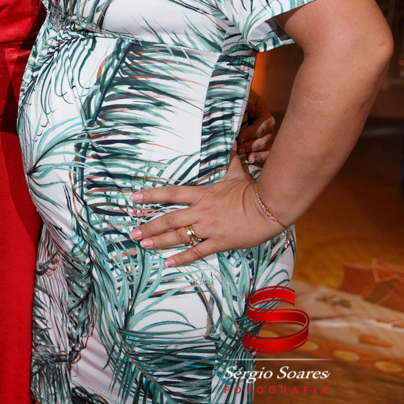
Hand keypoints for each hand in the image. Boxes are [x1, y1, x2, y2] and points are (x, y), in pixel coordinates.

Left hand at [129, 152, 285, 267]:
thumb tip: (230, 141)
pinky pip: (197, 252)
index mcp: (202, 194)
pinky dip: (182, 258)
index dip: (151, 195)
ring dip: (159, 241)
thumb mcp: (237, 172)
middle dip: (149, 226)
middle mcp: (201, 211)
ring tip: (144, 245)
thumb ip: (228, 159)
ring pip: (178, 236)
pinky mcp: (219, 242)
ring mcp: (209, 228)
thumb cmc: (252, 190)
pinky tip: (169, 262)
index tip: (135, 198)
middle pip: (169, 219)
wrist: (270, 208)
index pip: (170, 194)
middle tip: (133, 232)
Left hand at [238, 89, 275, 165]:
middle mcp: (268, 131)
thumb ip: (246, 102)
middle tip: (236, 148)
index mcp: (266, 118)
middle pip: (261, 141)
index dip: (248, 134)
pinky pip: (265, 156)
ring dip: (252, 153)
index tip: (237, 138)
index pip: (259, 128)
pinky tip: (250, 160)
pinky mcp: (263, 149)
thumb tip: (248, 106)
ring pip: (262, 149)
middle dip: (248, 145)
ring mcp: (266, 140)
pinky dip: (258, 159)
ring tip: (243, 156)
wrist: (240, 106)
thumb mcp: (246, 98)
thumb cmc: (242, 102)